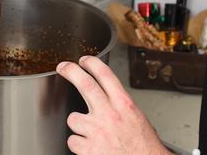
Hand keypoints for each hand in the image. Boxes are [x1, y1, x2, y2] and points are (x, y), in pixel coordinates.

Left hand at [56, 56, 172, 154]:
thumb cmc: (143, 147)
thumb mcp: (138, 118)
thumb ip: (121, 106)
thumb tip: (109, 98)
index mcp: (124, 105)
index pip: (105, 75)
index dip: (92, 64)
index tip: (84, 60)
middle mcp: (109, 115)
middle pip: (85, 84)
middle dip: (71, 71)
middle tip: (63, 67)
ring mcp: (97, 131)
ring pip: (73, 119)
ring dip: (79, 125)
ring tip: (92, 134)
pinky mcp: (88, 149)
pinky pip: (73, 141)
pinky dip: (79, 145)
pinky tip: (90, 147)